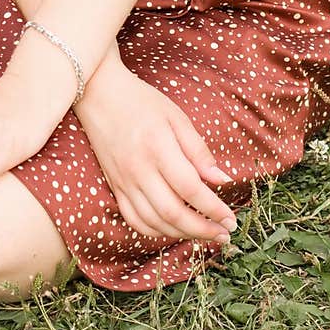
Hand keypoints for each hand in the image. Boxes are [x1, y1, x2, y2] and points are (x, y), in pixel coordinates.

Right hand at [76, 65, 236, 243]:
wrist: (99, 94)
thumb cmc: (141, 102)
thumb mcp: (176, 116)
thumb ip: (198, 150)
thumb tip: (222, 179)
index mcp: (157, 147)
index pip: (190, 188)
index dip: (213, 208)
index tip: (230, 218)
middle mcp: (139, 169)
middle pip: (173, 212)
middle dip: (203, 229)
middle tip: (224, 234)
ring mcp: (124, 181)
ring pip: (155, 222)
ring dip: (182, 234)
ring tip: (204, 233)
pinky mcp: (115, 186)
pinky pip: (135, 220)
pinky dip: (156, 231)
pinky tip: (173, 228)